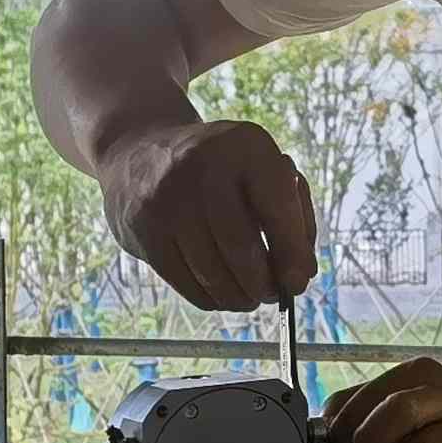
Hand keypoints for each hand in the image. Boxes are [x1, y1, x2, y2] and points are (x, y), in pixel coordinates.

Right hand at [98, 120, 315, 309]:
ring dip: (237, 296)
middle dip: (263, 282)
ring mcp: (166, 196)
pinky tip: (222, 293)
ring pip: (210, 270)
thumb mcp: (264, 170)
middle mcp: (202, 165)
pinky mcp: (141, 227)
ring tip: (249, 297)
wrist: (142, 151)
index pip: (275, 206)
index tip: (297, 282)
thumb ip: (295, 217)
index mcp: (246, 145)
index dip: (291, 251)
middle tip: (273, 294)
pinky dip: (209, 297)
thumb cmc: (224, 171)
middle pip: (239, 245)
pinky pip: (182, 280)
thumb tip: (301, 275)